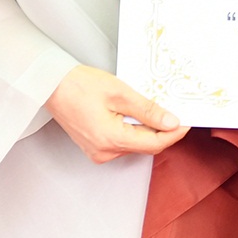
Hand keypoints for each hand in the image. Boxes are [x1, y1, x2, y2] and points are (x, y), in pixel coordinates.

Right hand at [47, 64, 188, 163]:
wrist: (51, 85)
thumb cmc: (78, 85)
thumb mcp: (120, 93)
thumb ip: (148, 110)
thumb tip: (170, 122)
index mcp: (110, 140)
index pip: (154, 144)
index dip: (174, 133)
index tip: (187, 121)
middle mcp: (104, 152)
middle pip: (145, 146)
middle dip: (163, 131)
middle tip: (175, 111)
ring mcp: (98, 151)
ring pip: (135, 144)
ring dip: (148, 130)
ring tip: (155, 109)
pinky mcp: (95, 146)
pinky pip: (122, 142)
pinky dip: (134, 130)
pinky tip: (136, 115)